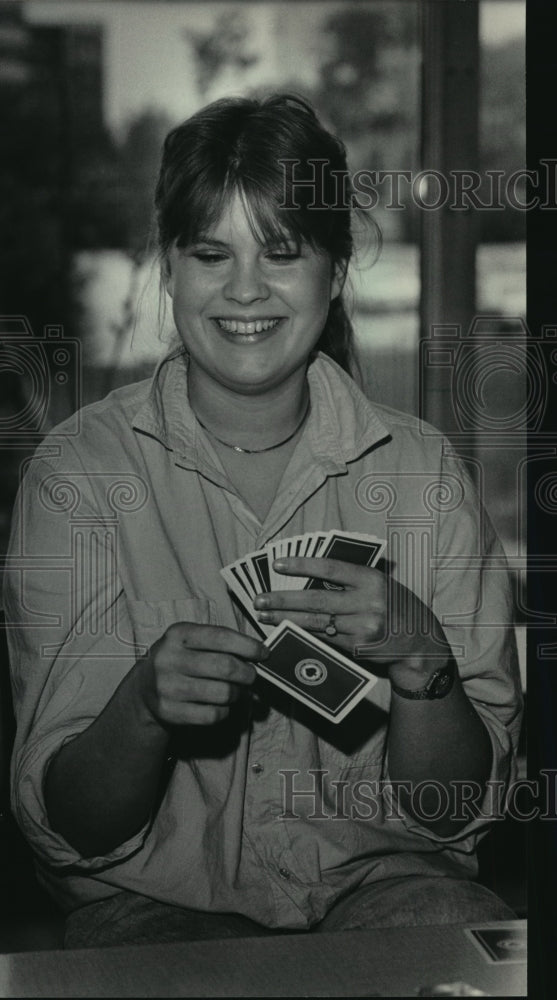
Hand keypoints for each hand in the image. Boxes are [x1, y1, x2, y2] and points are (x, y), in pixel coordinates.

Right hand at [134, 623, 264, 726]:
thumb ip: (221, 644)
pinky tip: (221, 705)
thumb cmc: (180, 660)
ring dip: (238, 693)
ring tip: (236, 691)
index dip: (248, 646)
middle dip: (247, 673)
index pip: (221, 637)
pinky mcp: (169, 711)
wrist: (144, 688)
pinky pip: (212, 715)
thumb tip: (259, 655)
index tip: (264, 653)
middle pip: (225, 667)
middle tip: (251, 676)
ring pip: (222, 693)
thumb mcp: (192, 641)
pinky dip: (224, 711)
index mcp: (178, 634)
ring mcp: (167, 686)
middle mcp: (169, 658)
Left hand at [253, 557, 450, 687]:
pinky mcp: (358, 649)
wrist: (420, 643)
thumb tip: (308, 575)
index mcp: (372, 580)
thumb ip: (351, 579)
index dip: (302, 565)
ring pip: (316, 623)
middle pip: (316, 600)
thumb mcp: (380, 585)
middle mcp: (368, 603)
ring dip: (286, 619)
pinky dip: (302, 634)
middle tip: (259, 599)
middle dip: (284, 600)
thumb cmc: (395, 607)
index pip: (330, 568)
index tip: (278, 564)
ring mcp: (363, 628)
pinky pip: (324, 639)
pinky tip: (285, 630)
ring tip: (265, 615)